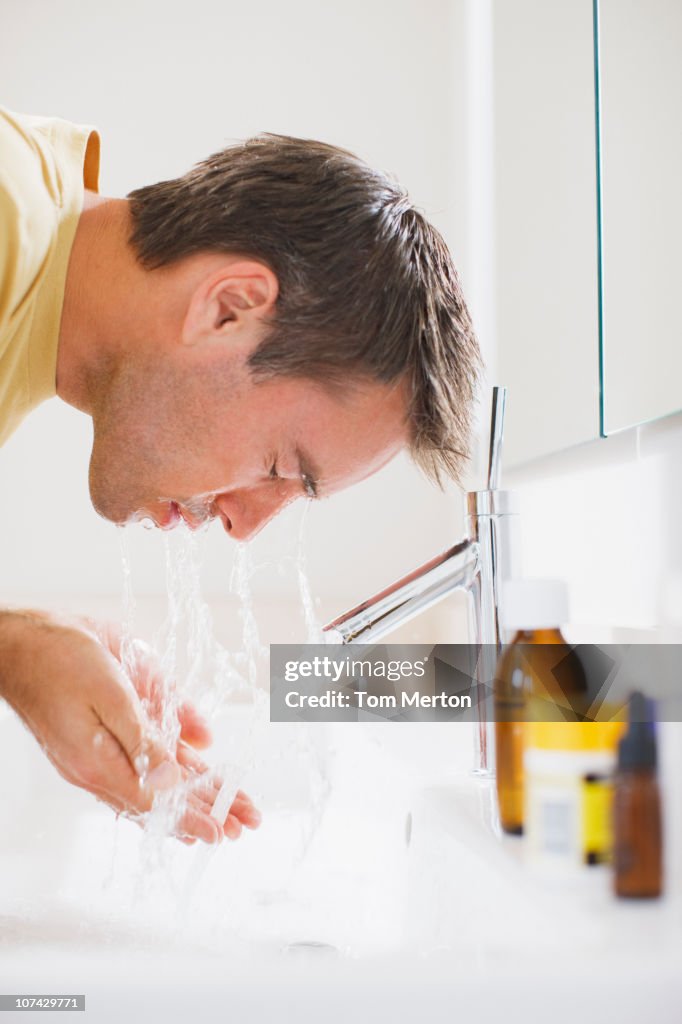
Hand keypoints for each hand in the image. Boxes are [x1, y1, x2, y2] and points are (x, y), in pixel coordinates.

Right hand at [0, 610, 260, 843]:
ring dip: (202, 791)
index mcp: (97, 763)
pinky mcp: (112, 728)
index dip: (189, 818)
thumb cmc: (60, 660)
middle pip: (166, 794)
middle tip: (246, 823)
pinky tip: (204, 764)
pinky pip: (152, 752)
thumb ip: (142, 738)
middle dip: (208, 808)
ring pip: (163, 775)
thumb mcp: (107, 696)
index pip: (154, 802)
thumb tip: (172, 776)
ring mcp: (107, 747)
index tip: (220, 833)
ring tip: (237, 808)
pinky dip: (180, 762)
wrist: (29, 640)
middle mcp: (104, 762)